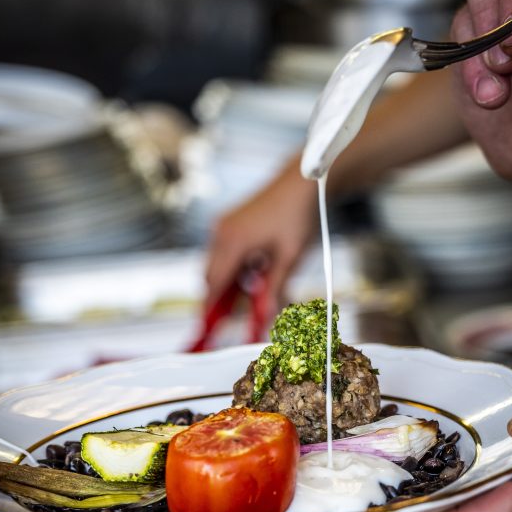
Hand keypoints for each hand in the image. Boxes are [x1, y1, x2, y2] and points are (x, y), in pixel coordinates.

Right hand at [205, 158, 317, 316]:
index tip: (209, 328)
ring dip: (231, 282)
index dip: (210, 309)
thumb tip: (267, 315)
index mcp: (233, 243)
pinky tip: (257, 270)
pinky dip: (235, 266)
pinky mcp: (230, 222)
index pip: (214, 285)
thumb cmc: (298, 216)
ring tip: (257, 290)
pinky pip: (223, 252)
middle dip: (222, 298)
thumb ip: (274, 289)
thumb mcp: (289, 259)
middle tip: (237, 316)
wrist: (302, 183)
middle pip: (210, 277)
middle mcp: (221, 233)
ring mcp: (223, 226)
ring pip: (216, 265)